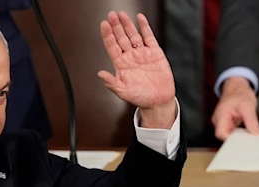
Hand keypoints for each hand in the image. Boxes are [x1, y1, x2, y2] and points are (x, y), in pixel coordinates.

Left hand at [98, 11, 175, 128]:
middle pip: (121, 38)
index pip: (112, 46)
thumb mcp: (123, 92)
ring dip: (127, 24)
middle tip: (111, 14)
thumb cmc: (139, 97)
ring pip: (133, 35)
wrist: (158, 101)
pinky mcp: (155, 53)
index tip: (103, 24)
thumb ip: (111, 83)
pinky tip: (139, 18)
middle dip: (116, 26)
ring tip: (121, 14)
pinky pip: (149, 37)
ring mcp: (142, 53)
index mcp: (121, 65)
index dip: (107, 36)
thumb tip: (100, 74)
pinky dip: (144, 27)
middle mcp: (130, 57)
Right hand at [212, 76, 258, 140]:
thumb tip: (255, 133)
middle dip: (235, 137)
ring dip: (237, 133)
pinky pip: (231, 130)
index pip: (220, 134)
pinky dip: (238, 130)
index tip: (242, 138)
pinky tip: (244, 126)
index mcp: (220, 115)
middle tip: (247, 134)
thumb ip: (251, 121)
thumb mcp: (248, 107)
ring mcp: (221, 121)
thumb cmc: (239, 94)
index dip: (230, 138)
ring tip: (245, 127)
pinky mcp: (226, 122)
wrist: (237, 88)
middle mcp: (218, 120)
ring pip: (228, 134)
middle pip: (224, 135)